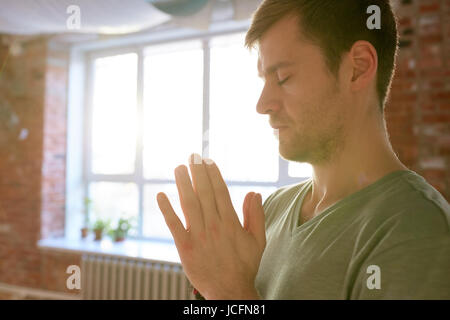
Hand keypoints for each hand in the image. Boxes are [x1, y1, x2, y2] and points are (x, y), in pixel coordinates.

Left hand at [156, 153, 265, 299]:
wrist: (229, 290)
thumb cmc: (244, 265)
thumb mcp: (258, 240)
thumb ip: (255, 215)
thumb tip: (254, 193)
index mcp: (230, 222)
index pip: (220, 192)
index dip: (213, 174)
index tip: (208, 161)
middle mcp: (213, 226)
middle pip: (204, 193)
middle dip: (198, 173)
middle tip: (192, 156)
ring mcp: (198, 236)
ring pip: (189, 204)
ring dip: (182, 184)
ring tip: (178, 168)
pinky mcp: (184, 247)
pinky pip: (174, 225)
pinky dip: (166, 210)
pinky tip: (161, 195)